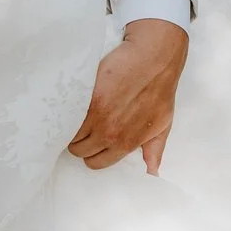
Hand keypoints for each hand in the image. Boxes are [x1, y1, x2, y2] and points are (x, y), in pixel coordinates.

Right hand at [69, 18, 189, 172]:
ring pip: (69, 134)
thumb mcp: (163, 124)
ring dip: (71, 126)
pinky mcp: (89, 97)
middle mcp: (110, 133)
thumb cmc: (160, 89)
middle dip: (80, 141)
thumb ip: (154, 151)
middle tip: (85, 126)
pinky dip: (68, 112)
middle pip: (79, 150)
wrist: (155, 57)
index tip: (93, 141)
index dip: (93, 152)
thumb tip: (151, 174)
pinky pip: (68, 115)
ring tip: (78, 114)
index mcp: (127, 143)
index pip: (96, 163)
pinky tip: (73, 104)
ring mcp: (98, 116)